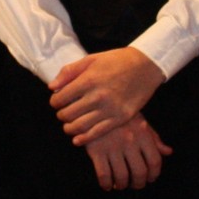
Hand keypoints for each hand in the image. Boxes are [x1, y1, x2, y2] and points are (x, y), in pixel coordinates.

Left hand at [49, 47, 165, 144]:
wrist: (146, 66)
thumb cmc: (117, 60)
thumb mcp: (91, 59)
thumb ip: (69, 72)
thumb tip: (52, 87)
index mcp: (88, 80)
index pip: (60, 99)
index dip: (55, 102)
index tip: (57, 102)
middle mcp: (97, 96)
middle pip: (67, 114)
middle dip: (61, 115)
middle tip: (63, 113)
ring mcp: (109, 109)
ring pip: (80, 126)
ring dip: (69, 128)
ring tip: (69, 125)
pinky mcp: (120, 118)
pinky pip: (97, 133)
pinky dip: (84, 139)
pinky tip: (77, 139)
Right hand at [82, 114, 171, 190]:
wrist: (92, 107)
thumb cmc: (118, 116)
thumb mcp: (139, 122)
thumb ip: (154, 138)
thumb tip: (168, 152)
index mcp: (142, 134)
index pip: (155, 161)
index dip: (154, 174)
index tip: (150, 179)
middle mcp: (130, 141)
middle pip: (140, 172)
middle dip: (138, 184)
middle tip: (134, 185)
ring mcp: (112, 146)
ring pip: (122, 176)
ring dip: (122, 185)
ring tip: (120, 185)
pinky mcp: (96, 150)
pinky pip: (104, 175)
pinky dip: (106, 184)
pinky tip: (106, 185)